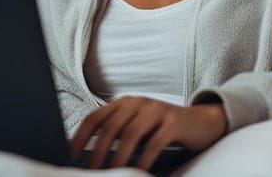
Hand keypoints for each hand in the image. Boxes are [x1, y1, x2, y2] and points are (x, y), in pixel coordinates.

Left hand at [70, 96, 226, 170]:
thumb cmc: (162, 128)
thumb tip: (91, 156)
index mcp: (124, 103)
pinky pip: (154, 141)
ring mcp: (156, 110)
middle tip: (92, 171)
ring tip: (112, 174)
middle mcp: (138, 102)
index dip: (80, 137)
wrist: (200, 121)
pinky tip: (138, 172)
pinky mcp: (173, 122)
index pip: (95, 117)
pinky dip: (144, 159)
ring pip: (131, 133)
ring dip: (118, 158)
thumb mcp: (137, 126)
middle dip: (98, 152)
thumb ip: (118, 134)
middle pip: (111, 126)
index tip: (71, 156)